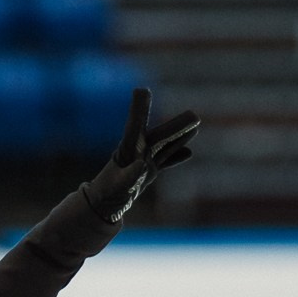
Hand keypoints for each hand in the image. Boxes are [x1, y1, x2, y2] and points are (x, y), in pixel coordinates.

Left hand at [82, 86, 200, 226]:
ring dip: (180, 136)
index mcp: (126, 151)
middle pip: (159, 136)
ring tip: (195, 124)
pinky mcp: (148, 172)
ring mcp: (144, 161)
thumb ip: (129, 176)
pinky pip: (165, 161)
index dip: (139, 109)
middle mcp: (137, 152)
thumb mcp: (116, 187)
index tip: (142, 91)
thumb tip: (143, 164)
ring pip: (165, 145)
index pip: (134, 126)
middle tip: (194, 116)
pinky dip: (176, 157)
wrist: (102, 205)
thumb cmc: (105, 196)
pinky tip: (189, 152)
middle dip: (176, 127)